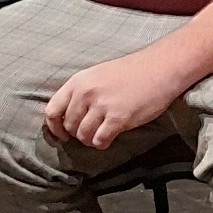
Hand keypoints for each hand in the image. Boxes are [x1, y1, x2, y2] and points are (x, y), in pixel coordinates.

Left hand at [44, 47, 191, 150]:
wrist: (159, 68)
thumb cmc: (131, 71)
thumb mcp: (98, 74)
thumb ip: (81, 91)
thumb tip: (68, 115)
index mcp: (78, 82)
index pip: (52, 111)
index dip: (55, 128)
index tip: (62, 135)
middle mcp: (86, 93)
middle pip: (70, 126)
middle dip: (78, 134)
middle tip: (91, 132)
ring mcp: (102, 106)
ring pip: (84, 136)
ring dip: (91, 139)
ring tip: (102, 134)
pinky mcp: (118, 118)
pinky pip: (100, 140)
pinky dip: (103, 143)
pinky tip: (111, 137)